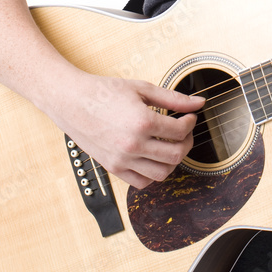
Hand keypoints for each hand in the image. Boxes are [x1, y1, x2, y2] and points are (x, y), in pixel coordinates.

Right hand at [50, 73, 204, 187]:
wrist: (72, 101)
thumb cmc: (104, 92)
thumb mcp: (142, 89)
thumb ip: (173, 98)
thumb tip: (199, 102)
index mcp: (142, 122)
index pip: (180, 131)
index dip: (190, 122)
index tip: (188, 116)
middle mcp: (133, 145)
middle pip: (175, 155)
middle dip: (186, 142)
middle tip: (184, 131)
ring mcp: (122, 160)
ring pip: (162, 173)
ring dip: (173, 160)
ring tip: (170, 144)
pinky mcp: (113, 168)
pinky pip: (142, 182)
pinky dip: (153, 173)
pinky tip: (154, 156)